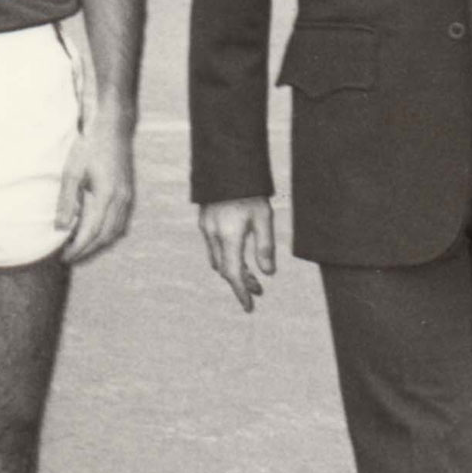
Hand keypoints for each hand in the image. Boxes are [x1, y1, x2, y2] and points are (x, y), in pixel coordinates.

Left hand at [57, 120, 134, 263]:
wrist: (113, 127)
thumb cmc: (90, 145)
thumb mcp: (71, 172)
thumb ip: (66, 201)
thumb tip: (61, 227)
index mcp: (106, 196)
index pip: (91, 233)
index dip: (77, 248)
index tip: (64, 257)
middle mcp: (120, 200)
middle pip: (105, 237)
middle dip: (87, 250)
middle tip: (69, 257)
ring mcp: (127, 197)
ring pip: (115, 231)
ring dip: (98, 243)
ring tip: (79, 247)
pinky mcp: (128, 193)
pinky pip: (120, 222)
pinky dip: (107, 232)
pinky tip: (95, 231)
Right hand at [199, 195, 277, 311]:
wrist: (227, 165)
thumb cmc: (250, 191)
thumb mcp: (264, 218)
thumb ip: (265, 247)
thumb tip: (267, 273)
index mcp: (228, 236)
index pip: (233, 274)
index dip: (241, 292)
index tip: (249, 306)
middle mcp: (213, 234)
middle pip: (224, 269)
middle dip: (240, 282)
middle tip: (259, 289)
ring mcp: (206, 227)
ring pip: (217, 259)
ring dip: (233, 269)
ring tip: (252, 274)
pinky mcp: (204, 220)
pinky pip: (213, 247)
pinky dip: (226, 256)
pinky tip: (238, 254)